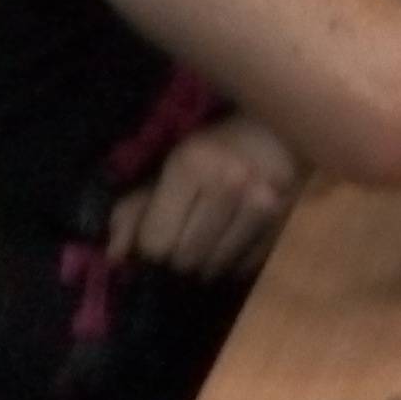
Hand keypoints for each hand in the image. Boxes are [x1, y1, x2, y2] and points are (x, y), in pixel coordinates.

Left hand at [105, 113, 303, 278]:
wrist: (284, 131)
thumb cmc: (219, 147)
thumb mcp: (173, 165)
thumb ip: (137, 208)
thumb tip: (116, 255)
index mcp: (191, 166)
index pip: (156, 241)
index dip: (151, 244)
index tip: (158, 234)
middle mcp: (228, 185)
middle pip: (184, 258)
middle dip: (178, 254)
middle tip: (185, 235)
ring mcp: (262, 205)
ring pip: (214, 268)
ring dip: (205, 261)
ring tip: (209, 238)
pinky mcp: (284, 222)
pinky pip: (244, 267)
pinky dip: (233, 262)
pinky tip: (233, 239)